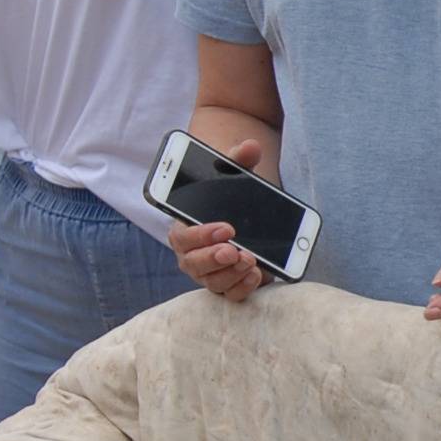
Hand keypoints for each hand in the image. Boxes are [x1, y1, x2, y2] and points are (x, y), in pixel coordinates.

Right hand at [168, 137, 270, 301]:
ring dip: (231, 273)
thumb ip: (239, 160)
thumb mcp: (234, 175)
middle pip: (193, 264)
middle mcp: (192, 255)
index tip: (226, 228)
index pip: (183, 237)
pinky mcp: (229, 284)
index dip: (201, 235)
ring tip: (250, 260)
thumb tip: (252, 146)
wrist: (245, 213)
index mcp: (184, 228)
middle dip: (214, 258)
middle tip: (234, 249)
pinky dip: (243, 287)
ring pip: (212, 282)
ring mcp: (210, 272)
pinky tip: (258, 274)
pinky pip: (230, 294)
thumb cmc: (230, 194)